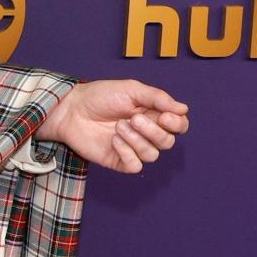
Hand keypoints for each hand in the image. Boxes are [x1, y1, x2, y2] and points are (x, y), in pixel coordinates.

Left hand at [35, 79, 189, 172]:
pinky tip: (114, 141)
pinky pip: (135, 166)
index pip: (179, 126)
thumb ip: (158, 98)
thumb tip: (184, 109)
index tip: (164, 116)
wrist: (72, 109)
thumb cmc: (101, 96)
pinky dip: (127, 154)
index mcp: (154, 114)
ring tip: (118, 127)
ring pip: (152, 155)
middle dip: (153, 131)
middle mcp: (146, 133)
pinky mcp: (118, 160)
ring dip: (137, 140)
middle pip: (168, 142)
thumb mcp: (132, 89)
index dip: (177, 124)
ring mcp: (132, 148)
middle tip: (133, 118)